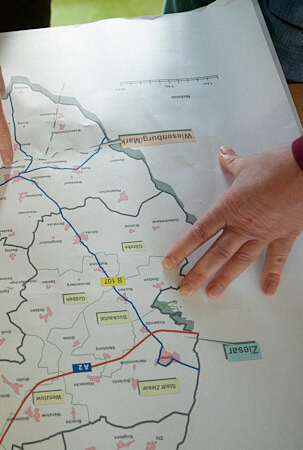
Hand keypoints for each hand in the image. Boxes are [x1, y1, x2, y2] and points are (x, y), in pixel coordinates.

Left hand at [162, 145, 302, 297]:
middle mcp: (242, 225)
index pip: (199, 232)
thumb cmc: (276, 166)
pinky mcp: (284, 236)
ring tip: (212, 293)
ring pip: (239, 261)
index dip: (182, 248)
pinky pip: (276, 259)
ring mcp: (263, 234)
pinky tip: (267, 290)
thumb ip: (232, 163)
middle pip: (215, 254)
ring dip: (225, 278)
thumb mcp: (247, 164)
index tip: (169, 262)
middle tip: (185, 288)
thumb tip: (223, 154)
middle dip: (198, 273)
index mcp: (228, 209)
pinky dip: (272, 275)